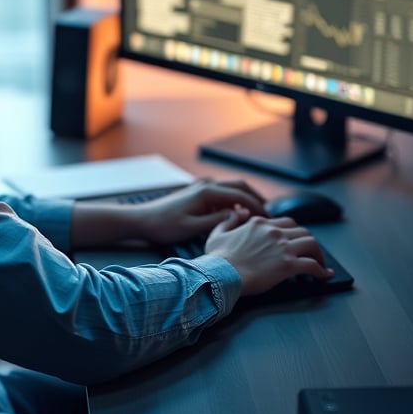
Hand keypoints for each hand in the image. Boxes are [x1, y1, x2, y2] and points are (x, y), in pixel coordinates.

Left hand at [129, 178, 267, 246]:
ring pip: (232, 189)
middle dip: (256, 199)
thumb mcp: (193, 228)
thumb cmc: (165, 226)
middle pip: (240, 186)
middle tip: (269, 215)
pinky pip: (223, 194)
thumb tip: (241, 214)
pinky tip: (239, 216)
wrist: (143, 220)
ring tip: (259, 217)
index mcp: (207, 192)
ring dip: (246, 199)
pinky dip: (235, 201)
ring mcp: (202, 187)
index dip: (258, 206)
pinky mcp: (198, 194)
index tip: (269, 219)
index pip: (241, 195)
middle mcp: (206, 185)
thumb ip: (218, 220)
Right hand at [203, 211, 332, 295]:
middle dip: (308, 241)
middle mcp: (274, 232)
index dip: (293, 232)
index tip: (295, 240)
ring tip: (320, 263)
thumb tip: (236, 213)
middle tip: (310, 251)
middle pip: (302, 230)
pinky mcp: (288, 265)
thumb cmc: (217, 258)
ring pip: (311, 243)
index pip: (285, 222)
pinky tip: (324, 276)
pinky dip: (321, 271)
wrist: (221, 274)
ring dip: (318, 254)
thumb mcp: (217, 233)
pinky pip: (312, 265)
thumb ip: (228, 221)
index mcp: (259, 223)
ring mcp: (282, 248)